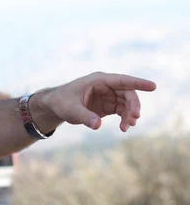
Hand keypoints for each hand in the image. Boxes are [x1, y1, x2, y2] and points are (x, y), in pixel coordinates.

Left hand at [38, 72, 156, 131]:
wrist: (55, 105)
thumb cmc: (61, 102)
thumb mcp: (71, 109)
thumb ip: (84, 116)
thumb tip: (98, 125)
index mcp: (98, 80)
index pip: (121, 80)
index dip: (138, 82)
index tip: (153, 86)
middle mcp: (105, 85)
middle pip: (127, 92)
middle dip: (133, 105)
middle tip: (134, 118)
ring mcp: (107, 95)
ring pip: (127, 103)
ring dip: (130, 114)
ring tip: (126, 127)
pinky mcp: (107, 105)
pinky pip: (122, 110)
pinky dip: (125, 118)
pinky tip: (124, 127)